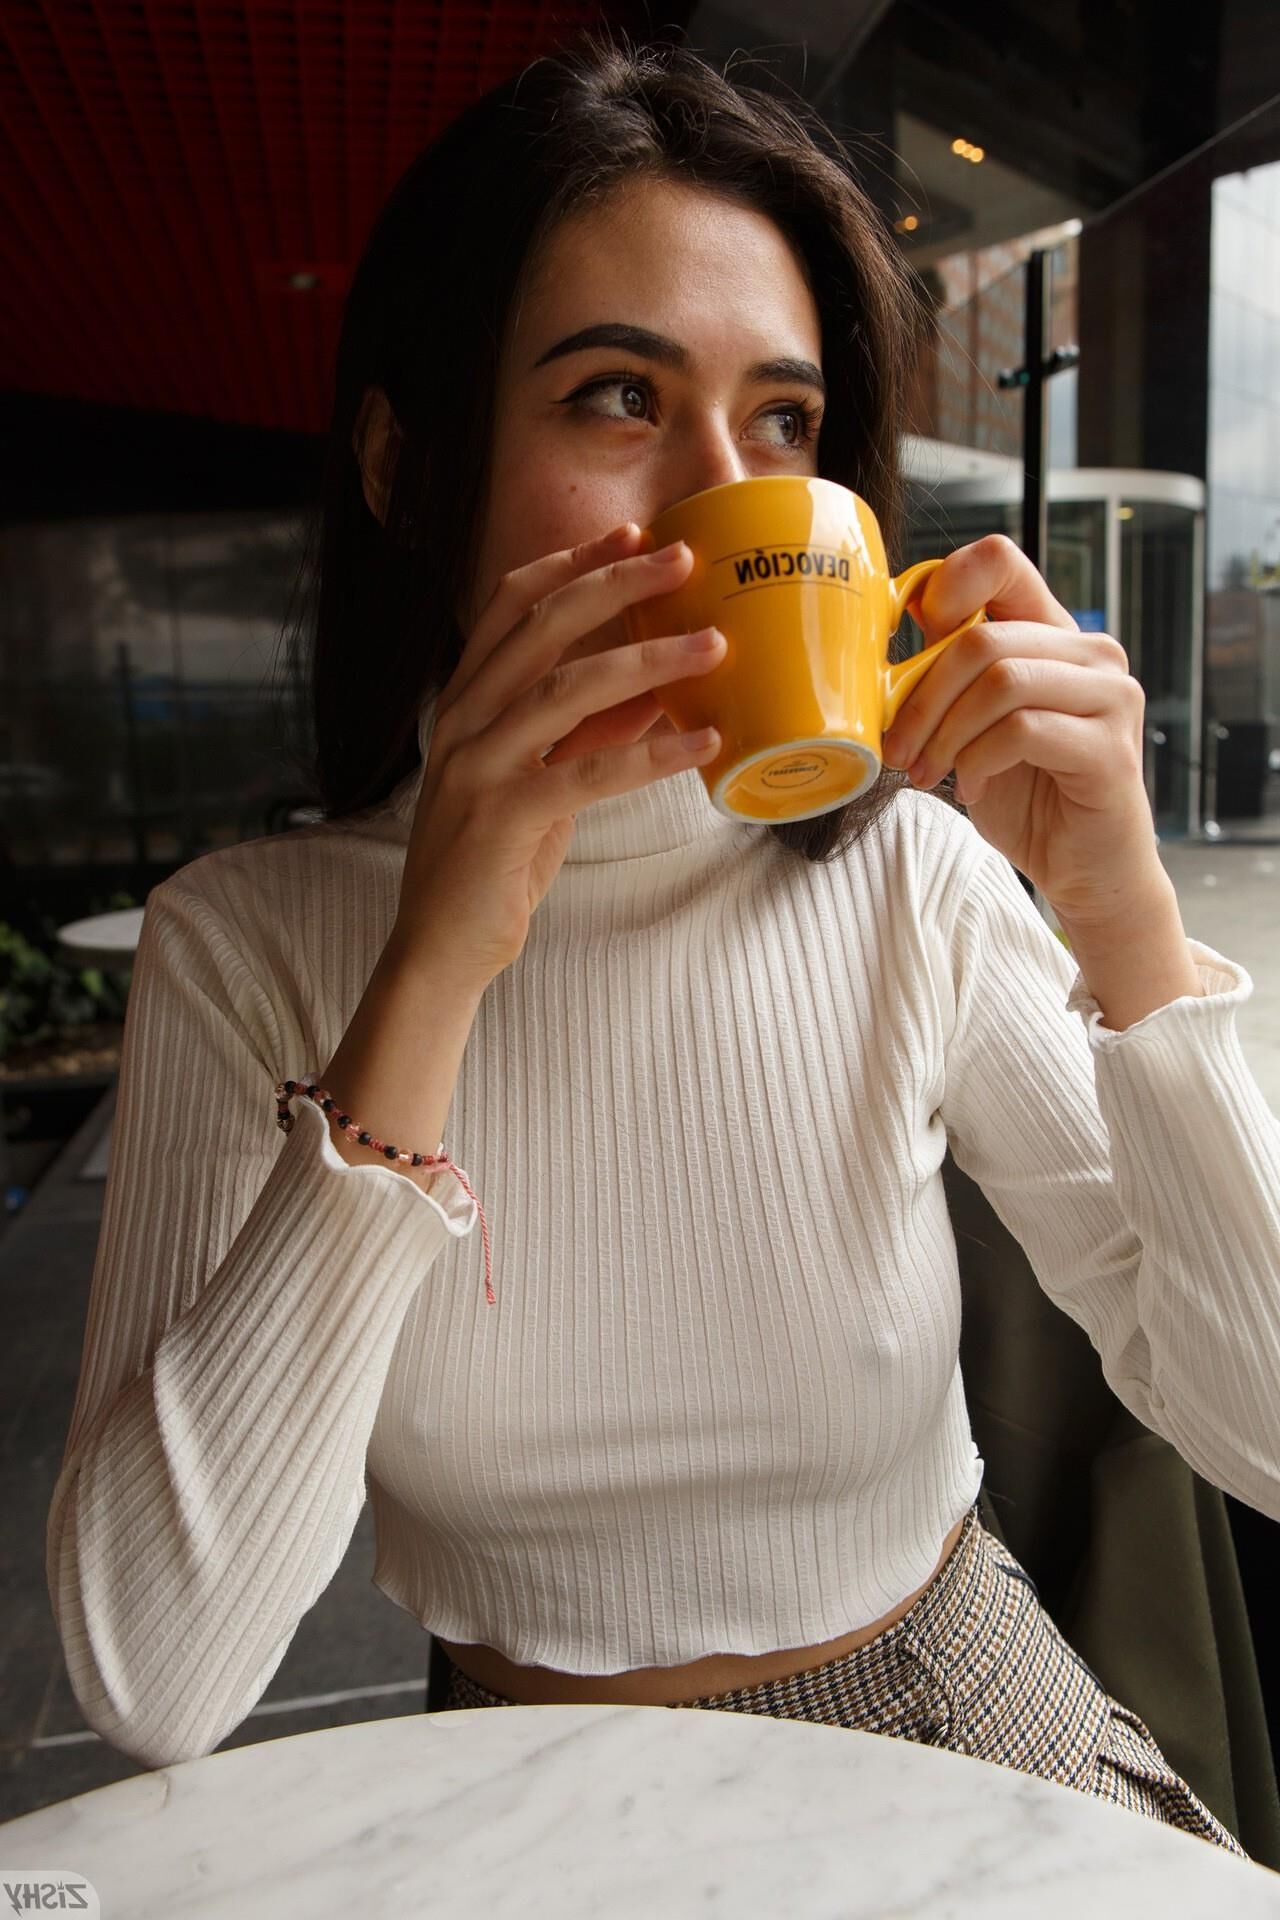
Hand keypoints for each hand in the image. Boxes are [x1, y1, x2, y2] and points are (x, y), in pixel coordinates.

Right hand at [389, 523, 726, 988]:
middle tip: (683, 557)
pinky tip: (700, 741)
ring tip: (714, 644)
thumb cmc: (495, 861)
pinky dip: (650, 754)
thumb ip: (586, 731)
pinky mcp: (501, 817)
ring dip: (648, 659)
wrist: (441, 947)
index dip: (572, 563)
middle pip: (544, 625)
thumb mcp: (543, 781)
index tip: (632, 533)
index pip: (512, 605)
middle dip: (617, 582)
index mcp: (465, 701)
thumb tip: (656, 688)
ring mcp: (476, 765)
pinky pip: (586, 771)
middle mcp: (463, 720)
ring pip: (568, 688)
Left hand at [881, 534, 1158, 926]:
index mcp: (1055, 634)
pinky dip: (978, 761)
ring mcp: (1111, 698)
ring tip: (927, 772)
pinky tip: (970, 787)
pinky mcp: (1110, 748)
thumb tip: (887, 633)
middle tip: (897, 747)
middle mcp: (1093, 655)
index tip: (910, 641)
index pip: (1002, 562)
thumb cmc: (1026, 794)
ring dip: (946, 733)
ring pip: (1002, 681)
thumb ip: (952, 676)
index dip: (946, 586)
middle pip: (983, 639)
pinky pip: (1022, 730)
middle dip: (923, 698)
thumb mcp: (975, 724)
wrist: (1084, 868)